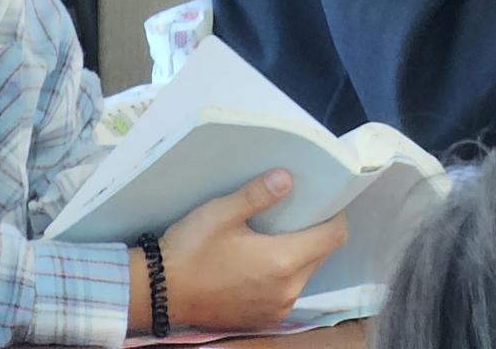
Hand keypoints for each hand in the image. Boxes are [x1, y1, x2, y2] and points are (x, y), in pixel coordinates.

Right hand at [128, 171, 348, 332]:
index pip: (332, 237)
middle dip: (316, 232)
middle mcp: (287, 290)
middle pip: (321, 255)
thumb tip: (287, 178)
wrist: (161, 292)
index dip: (334, 215)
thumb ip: (257, 195)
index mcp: (283, 261)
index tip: (324, 199)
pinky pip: (288, 291)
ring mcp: (276, 308)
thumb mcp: (221, 213)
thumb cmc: (191, 249)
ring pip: (305, 274)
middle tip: (297, 210)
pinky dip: (284, 273)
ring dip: (299, 253)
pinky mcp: (263, 318)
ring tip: (276, 233)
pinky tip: (261, 259)